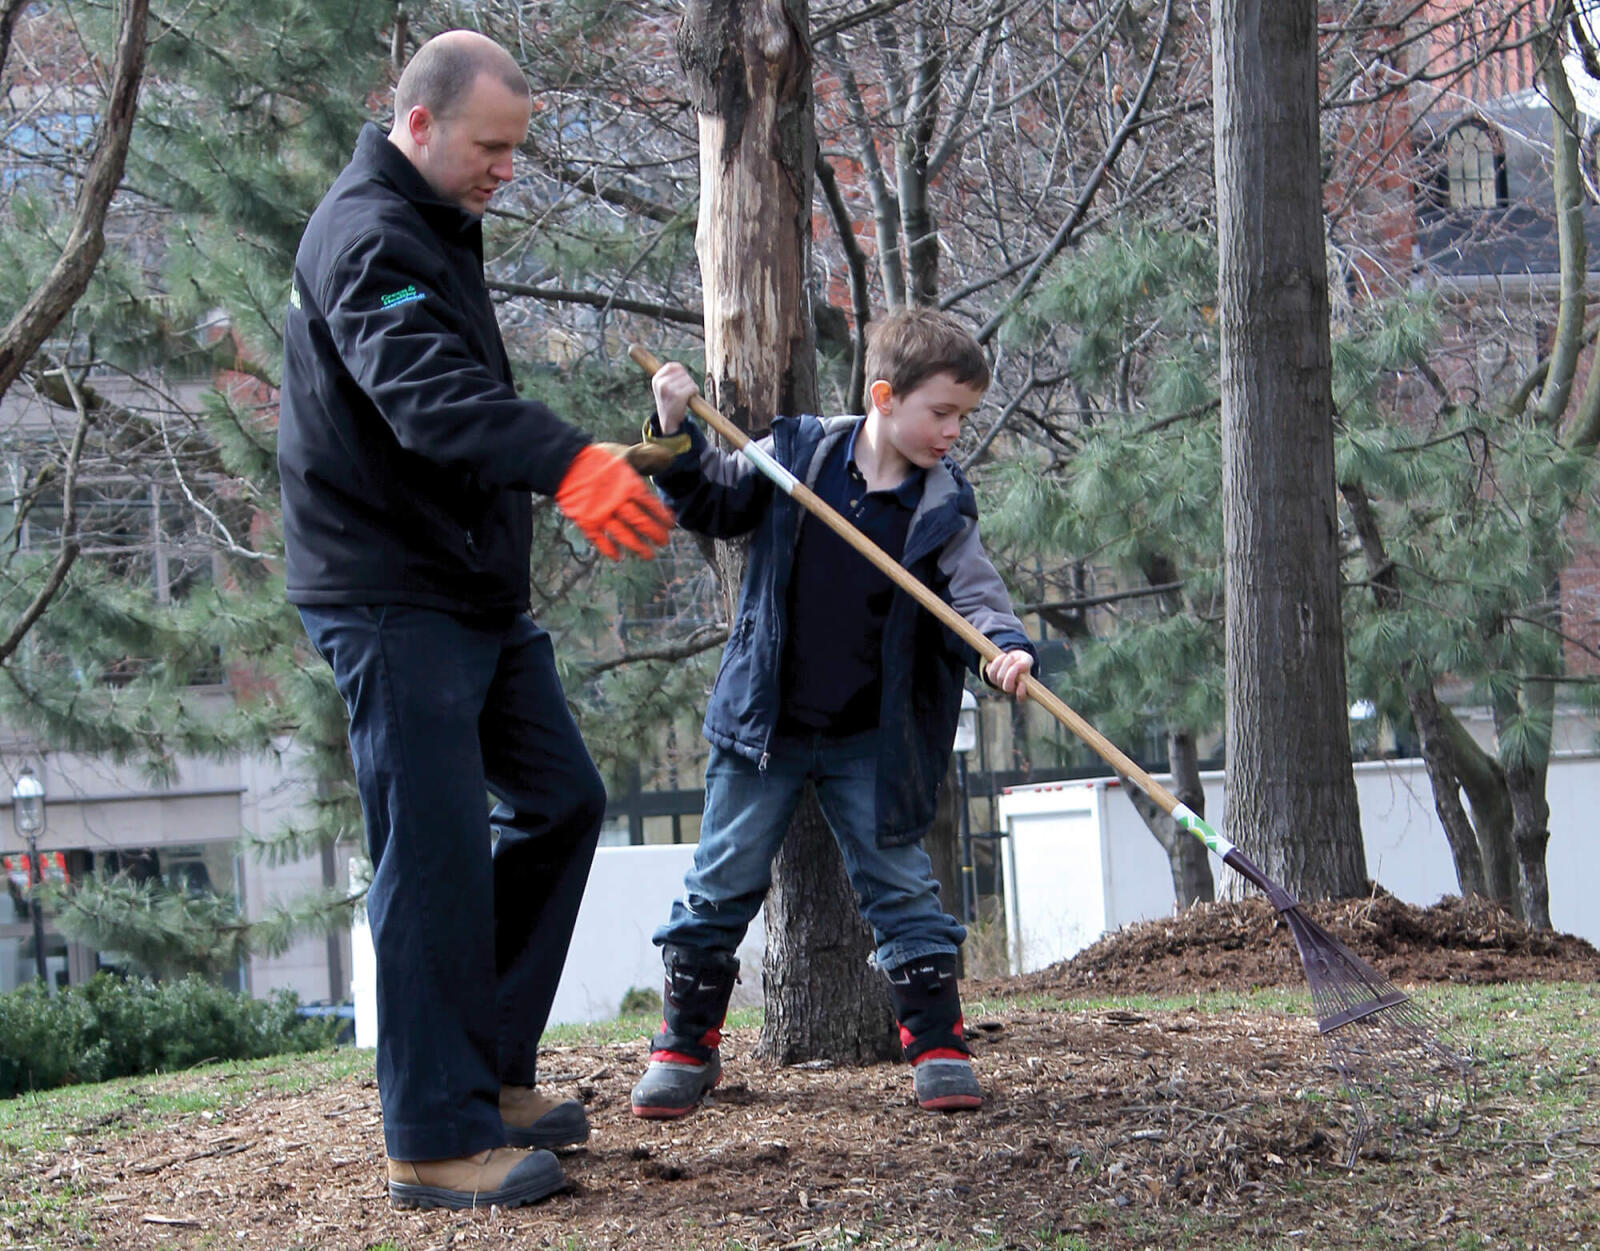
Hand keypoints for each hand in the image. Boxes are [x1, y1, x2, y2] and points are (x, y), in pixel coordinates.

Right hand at [554, 444, 673, 559]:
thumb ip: (644, 457)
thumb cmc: (595, 457)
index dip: (662, 516)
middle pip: (641, 522)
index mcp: (629, 485)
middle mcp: (619, 502)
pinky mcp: (586, 521)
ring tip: (648, 555)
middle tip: (664, 542)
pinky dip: (608, 549)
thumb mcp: (623, 454)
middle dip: (655, 534)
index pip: (651, 504)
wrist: (565, 462)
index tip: (671, 525)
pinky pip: (599, 540)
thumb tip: (667, 457)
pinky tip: (617, 557)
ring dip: (637, 547)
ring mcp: (602, 513)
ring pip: (624, 535)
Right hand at [651, 360, 699, 434]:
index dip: (680, 371)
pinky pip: (692, 387)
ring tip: (686, 395)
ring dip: (691, 386)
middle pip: (682, 372)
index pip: (672, 366)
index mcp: (656, 379)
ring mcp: (669, 389)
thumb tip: (679, 366)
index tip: (682, 379)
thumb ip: (668, 376)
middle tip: (684, 390)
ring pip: (688, 380)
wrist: (668, 421)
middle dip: (687, 380)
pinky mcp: (678, 396)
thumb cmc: (668, 402)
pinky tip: (690, 397)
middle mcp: (661, 383)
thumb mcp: (662, 387)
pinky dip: (695, 391)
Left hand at [984, 649, 1032, 701]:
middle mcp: (1011, 689)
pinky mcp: (992, 677)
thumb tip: (1019, 666)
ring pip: (1000, 677)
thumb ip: (1025, 664)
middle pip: (1007, 687)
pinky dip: (997, 662)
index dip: (1021, 692)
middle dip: (1010, 675)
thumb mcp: (1027, 660)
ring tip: (1011, 656)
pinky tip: (1003, 656)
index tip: (1022, 683)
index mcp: (1022, 688)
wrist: (1011, 657)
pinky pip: (991, 672)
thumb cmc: (1022, 661)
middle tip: (1015, 665)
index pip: (1021, 697)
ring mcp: (1000, 684)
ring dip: (1005, 665)